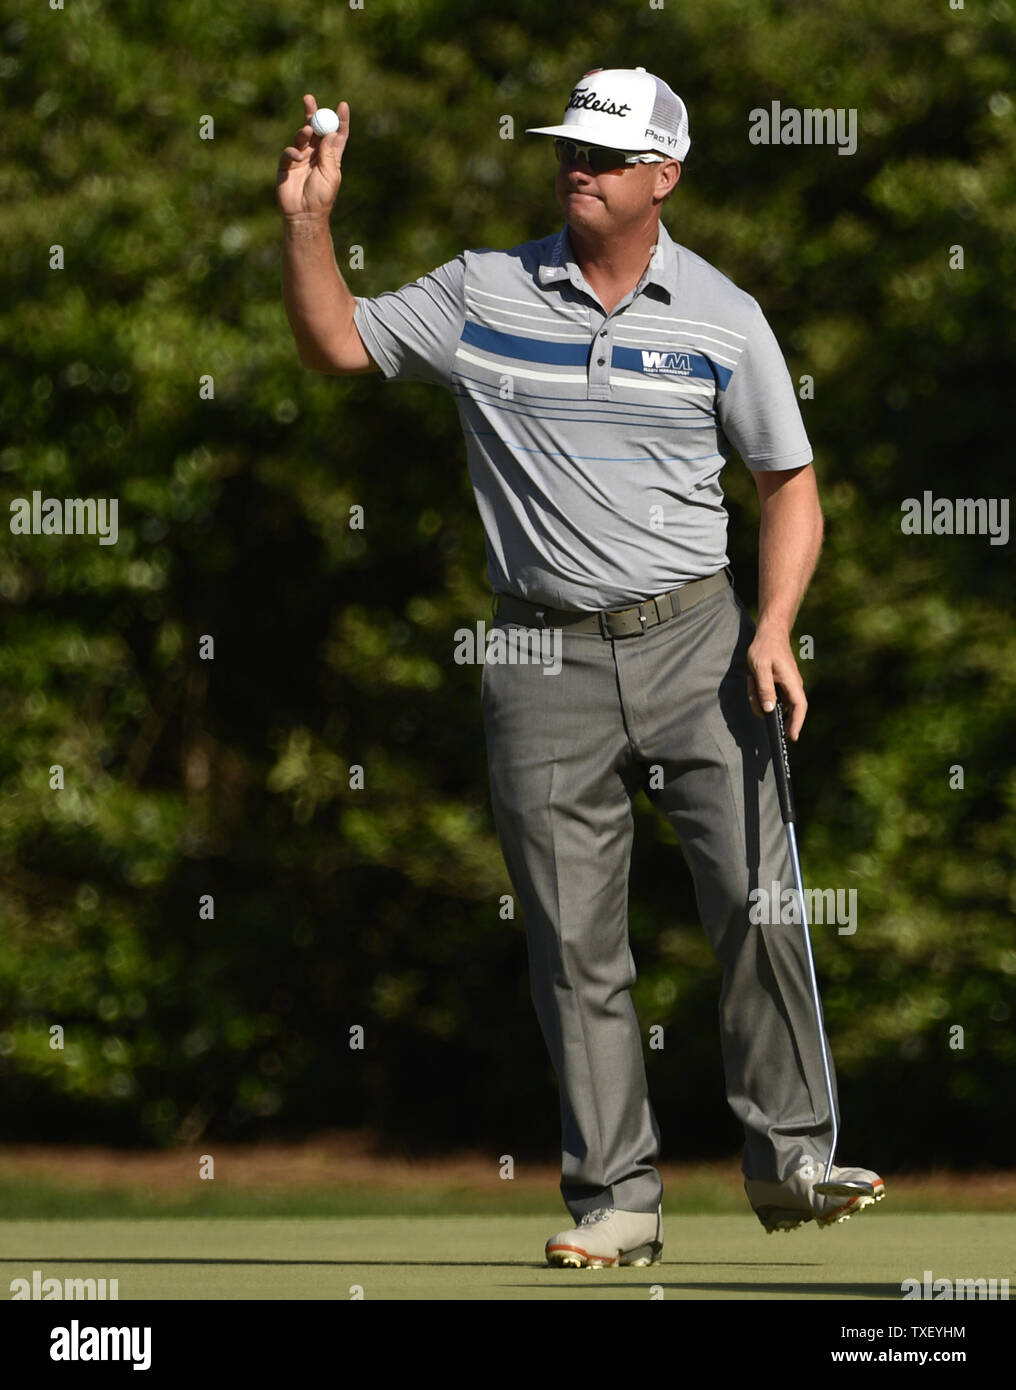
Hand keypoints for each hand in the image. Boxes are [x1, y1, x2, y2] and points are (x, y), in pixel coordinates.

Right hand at [277, 95, 349, 219]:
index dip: (340, 120)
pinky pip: (289, 151)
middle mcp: (316, 154)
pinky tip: (297, 158)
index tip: (342, 105)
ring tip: (308, 131)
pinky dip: (293, 151)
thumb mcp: (330, 175)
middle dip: (313, 113)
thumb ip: (330, 153)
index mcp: (331, 157)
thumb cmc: (321, 198)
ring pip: (301, 136)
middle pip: (316, 129)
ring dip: (304, 131)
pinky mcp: (287, 164)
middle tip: (309, 98)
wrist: (304, 214)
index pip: (337, 135)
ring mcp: (301, 158)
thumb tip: (331, 132)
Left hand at [746, 622, 806, 740]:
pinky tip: (752, 679)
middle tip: (753, 691)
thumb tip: (770, 710)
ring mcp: (787, 686)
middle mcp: (793, 686)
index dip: (797, 723)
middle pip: (783, 708)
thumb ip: (765, 689)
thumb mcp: (760, 668)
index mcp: (792, 682)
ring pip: (773, 703)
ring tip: (751, 680)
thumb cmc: (765, 648)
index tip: (792, 737)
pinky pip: (769, 696)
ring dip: (759, 697)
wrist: (770, 633)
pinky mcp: (780, 685)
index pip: (800, 707)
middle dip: (766, 708)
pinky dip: (759, 692)